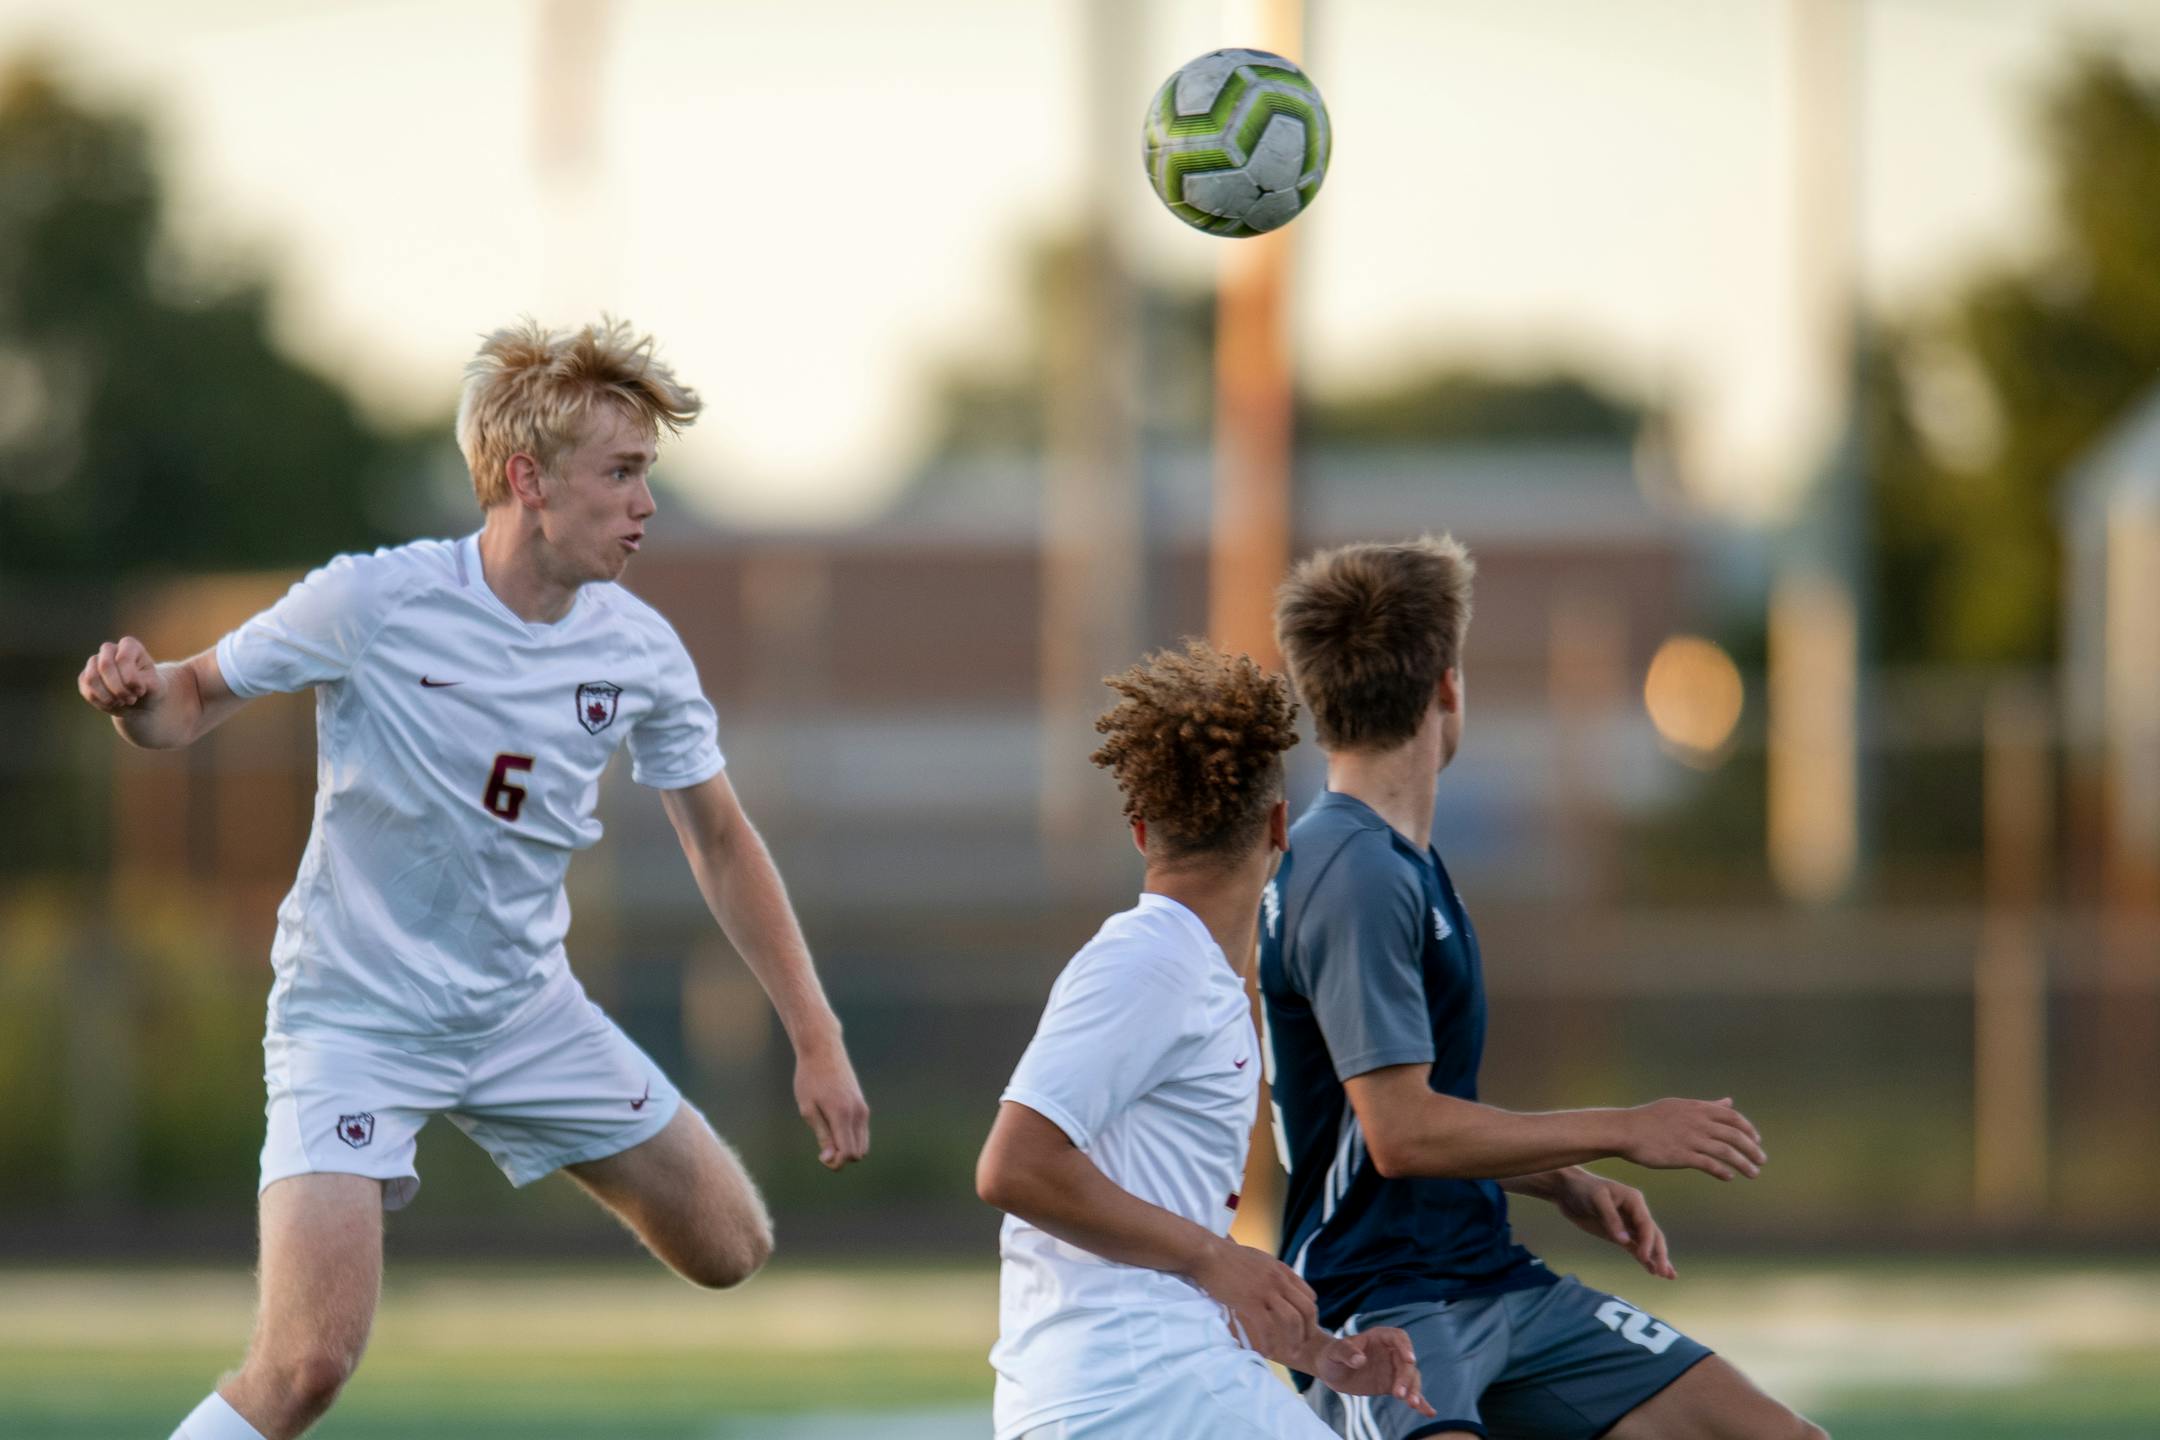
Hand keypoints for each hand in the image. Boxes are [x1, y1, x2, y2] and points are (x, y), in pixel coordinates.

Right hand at [79, 637, 163, 713]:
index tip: (141, 691)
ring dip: (108, 697)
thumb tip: (127, 681)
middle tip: (131, 699)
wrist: (140, 700)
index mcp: (130, 645)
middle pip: (104, 666)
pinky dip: (101, 702)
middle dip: (118, 689)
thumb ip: (144, 681)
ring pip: (91, 679)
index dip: (131, 679)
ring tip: (122, 702)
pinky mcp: (85, 677)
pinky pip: (86, 690)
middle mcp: (109, 649)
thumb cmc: (149, 688)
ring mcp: (94, 662)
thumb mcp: (155, 685)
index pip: (123, 658)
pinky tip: (113, 704)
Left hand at [793, 1038, 869, 1170]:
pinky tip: (832, 1126)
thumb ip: (822, 1135)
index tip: (820, 1155)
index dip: (835, 1163)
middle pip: (859, 1153)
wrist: (822, 1049)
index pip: (848, 1154)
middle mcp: (858, 1113)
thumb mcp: (808, 1109)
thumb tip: (831, 1160)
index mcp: (843, 1115)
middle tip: (822, 1148)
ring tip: (826, 1136)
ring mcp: (863, 1108)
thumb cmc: (809, 1078)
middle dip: (842, 1157)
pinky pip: (862, 1131)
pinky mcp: (862, 1104)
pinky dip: (850, 1137)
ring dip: (847, 1147)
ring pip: (863, 1144)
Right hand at [1188, 1239, 1316, 1361]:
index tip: (1303, 1329)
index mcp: (1282, 1270)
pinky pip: (1267, 1327)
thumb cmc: (1227, 1257)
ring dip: (1294, 1341)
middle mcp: (1279, 1279)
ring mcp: (1266, 1290)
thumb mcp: (1258, 1260)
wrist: (1208, 1254)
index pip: (1309, 1295)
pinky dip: (1270, 1342)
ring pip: (1292, 1320)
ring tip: (1290, 1354)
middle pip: (1307, 1309)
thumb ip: (1272, 1273)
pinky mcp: (1250, 1301)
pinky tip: (1267, 1352)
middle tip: (1302, 1345)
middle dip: (1309, 1331)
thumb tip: (1277, 1287)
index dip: (1309, 1315)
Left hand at [1312, 1327, 1435, 1417]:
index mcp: (1379, 1337)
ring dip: (1414, 1390)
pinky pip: (1408, 1392)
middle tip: (1399, 1394)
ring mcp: (1393, 1369)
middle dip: (1406, 1378)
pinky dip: (1419, 1401)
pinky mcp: (1392, 1385)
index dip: (1405, 1347)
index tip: (1409, 1360)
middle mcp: (1390, 1352)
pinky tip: (1428, 1412)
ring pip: (1410, 1378)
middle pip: (1406, 1362)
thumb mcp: (1335, 1352)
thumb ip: (1346, 1353)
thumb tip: (1360, 1360)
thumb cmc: (1332, 1355)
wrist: (1330, 1369)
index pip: (1398, 1338)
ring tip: (1412, 1405)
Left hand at [1553, 1169, 1673, 1278]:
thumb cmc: (1582, 1189)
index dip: (1647, 1242)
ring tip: (1669, 1276)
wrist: (1567, 1190)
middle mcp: (1635, 1213)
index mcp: (1634, 1200)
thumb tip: (1624, 1240)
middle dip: (1659, 1254)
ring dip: (1657, 1258)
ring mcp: (1627, 1225)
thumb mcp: (1596, 1199)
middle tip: (1664, 1273)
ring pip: (1647, 1244)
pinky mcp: (1618, 1234)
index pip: (1646, 1224)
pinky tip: (1652, 1270)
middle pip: (1652, 1235)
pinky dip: (1644, 1259)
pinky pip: (1634, 1248)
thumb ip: (1610, 1218)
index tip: (1643, 1257)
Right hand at [1620, 1097, 1764, 1181]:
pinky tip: (1729, 1177)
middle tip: (1761, 1161)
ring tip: (1754, 1174)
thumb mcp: (1681, 1106)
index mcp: (1698, 1108)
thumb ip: (1707, 1106)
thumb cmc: (1650, 1118)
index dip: (1749, 1130)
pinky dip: (1722, 1171)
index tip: (1756, 1141)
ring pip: (1726, 1151)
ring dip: (1743, 1163)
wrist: (1626, 1130)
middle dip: (1752, 1149)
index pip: (1734, 1117)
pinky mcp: (1682, 1155)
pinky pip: (1709, 1164)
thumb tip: (1729, 1102)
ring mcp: (1690, 1138)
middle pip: (1735, 1135)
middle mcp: (1698, 1122)